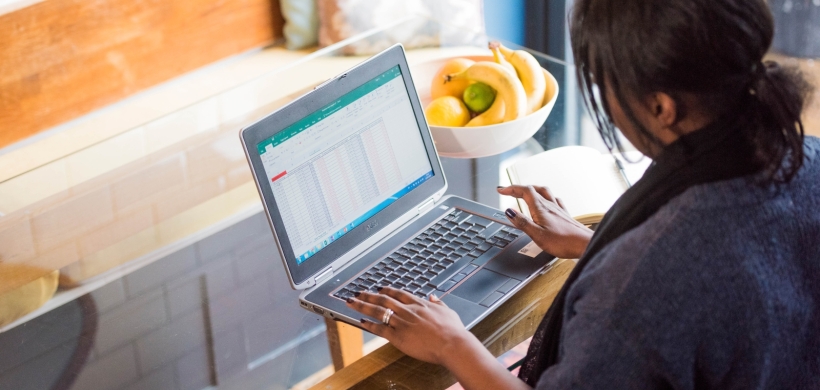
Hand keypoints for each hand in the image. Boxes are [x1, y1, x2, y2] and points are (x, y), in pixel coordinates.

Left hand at [345, 287, 473, 365]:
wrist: (452, 343)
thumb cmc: (453, 331)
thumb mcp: (448, 312)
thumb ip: (439, 303)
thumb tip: (434, 297)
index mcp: (420, 304)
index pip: (399, 294)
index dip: (387, 291)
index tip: (379, 289)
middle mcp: (408, 310)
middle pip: (384, 300)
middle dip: (369, 296)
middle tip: (358, 292)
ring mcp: (402, 322)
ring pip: (378, 311)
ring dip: (363, 306)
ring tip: (351, 302)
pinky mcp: (398, 336)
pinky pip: (380, 329)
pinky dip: (369, 325)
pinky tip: (360, 321)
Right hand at [497, 185, 592, 258]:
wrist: (584, 244)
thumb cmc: (564, 242)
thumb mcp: (537, 235)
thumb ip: (522, 222)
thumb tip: (509, 211)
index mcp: (541, 208)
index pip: (524, 191)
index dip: (511, 188)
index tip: (501, 190)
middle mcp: (550, 205)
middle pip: (533, 189)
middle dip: (518, 188)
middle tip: (508, 191)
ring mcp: (558, 209)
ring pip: (543, 192)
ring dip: (532, 189)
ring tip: (525, 192)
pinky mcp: (564, 214)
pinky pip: (553, 199)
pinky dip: (545, 197)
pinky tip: (547, 201)